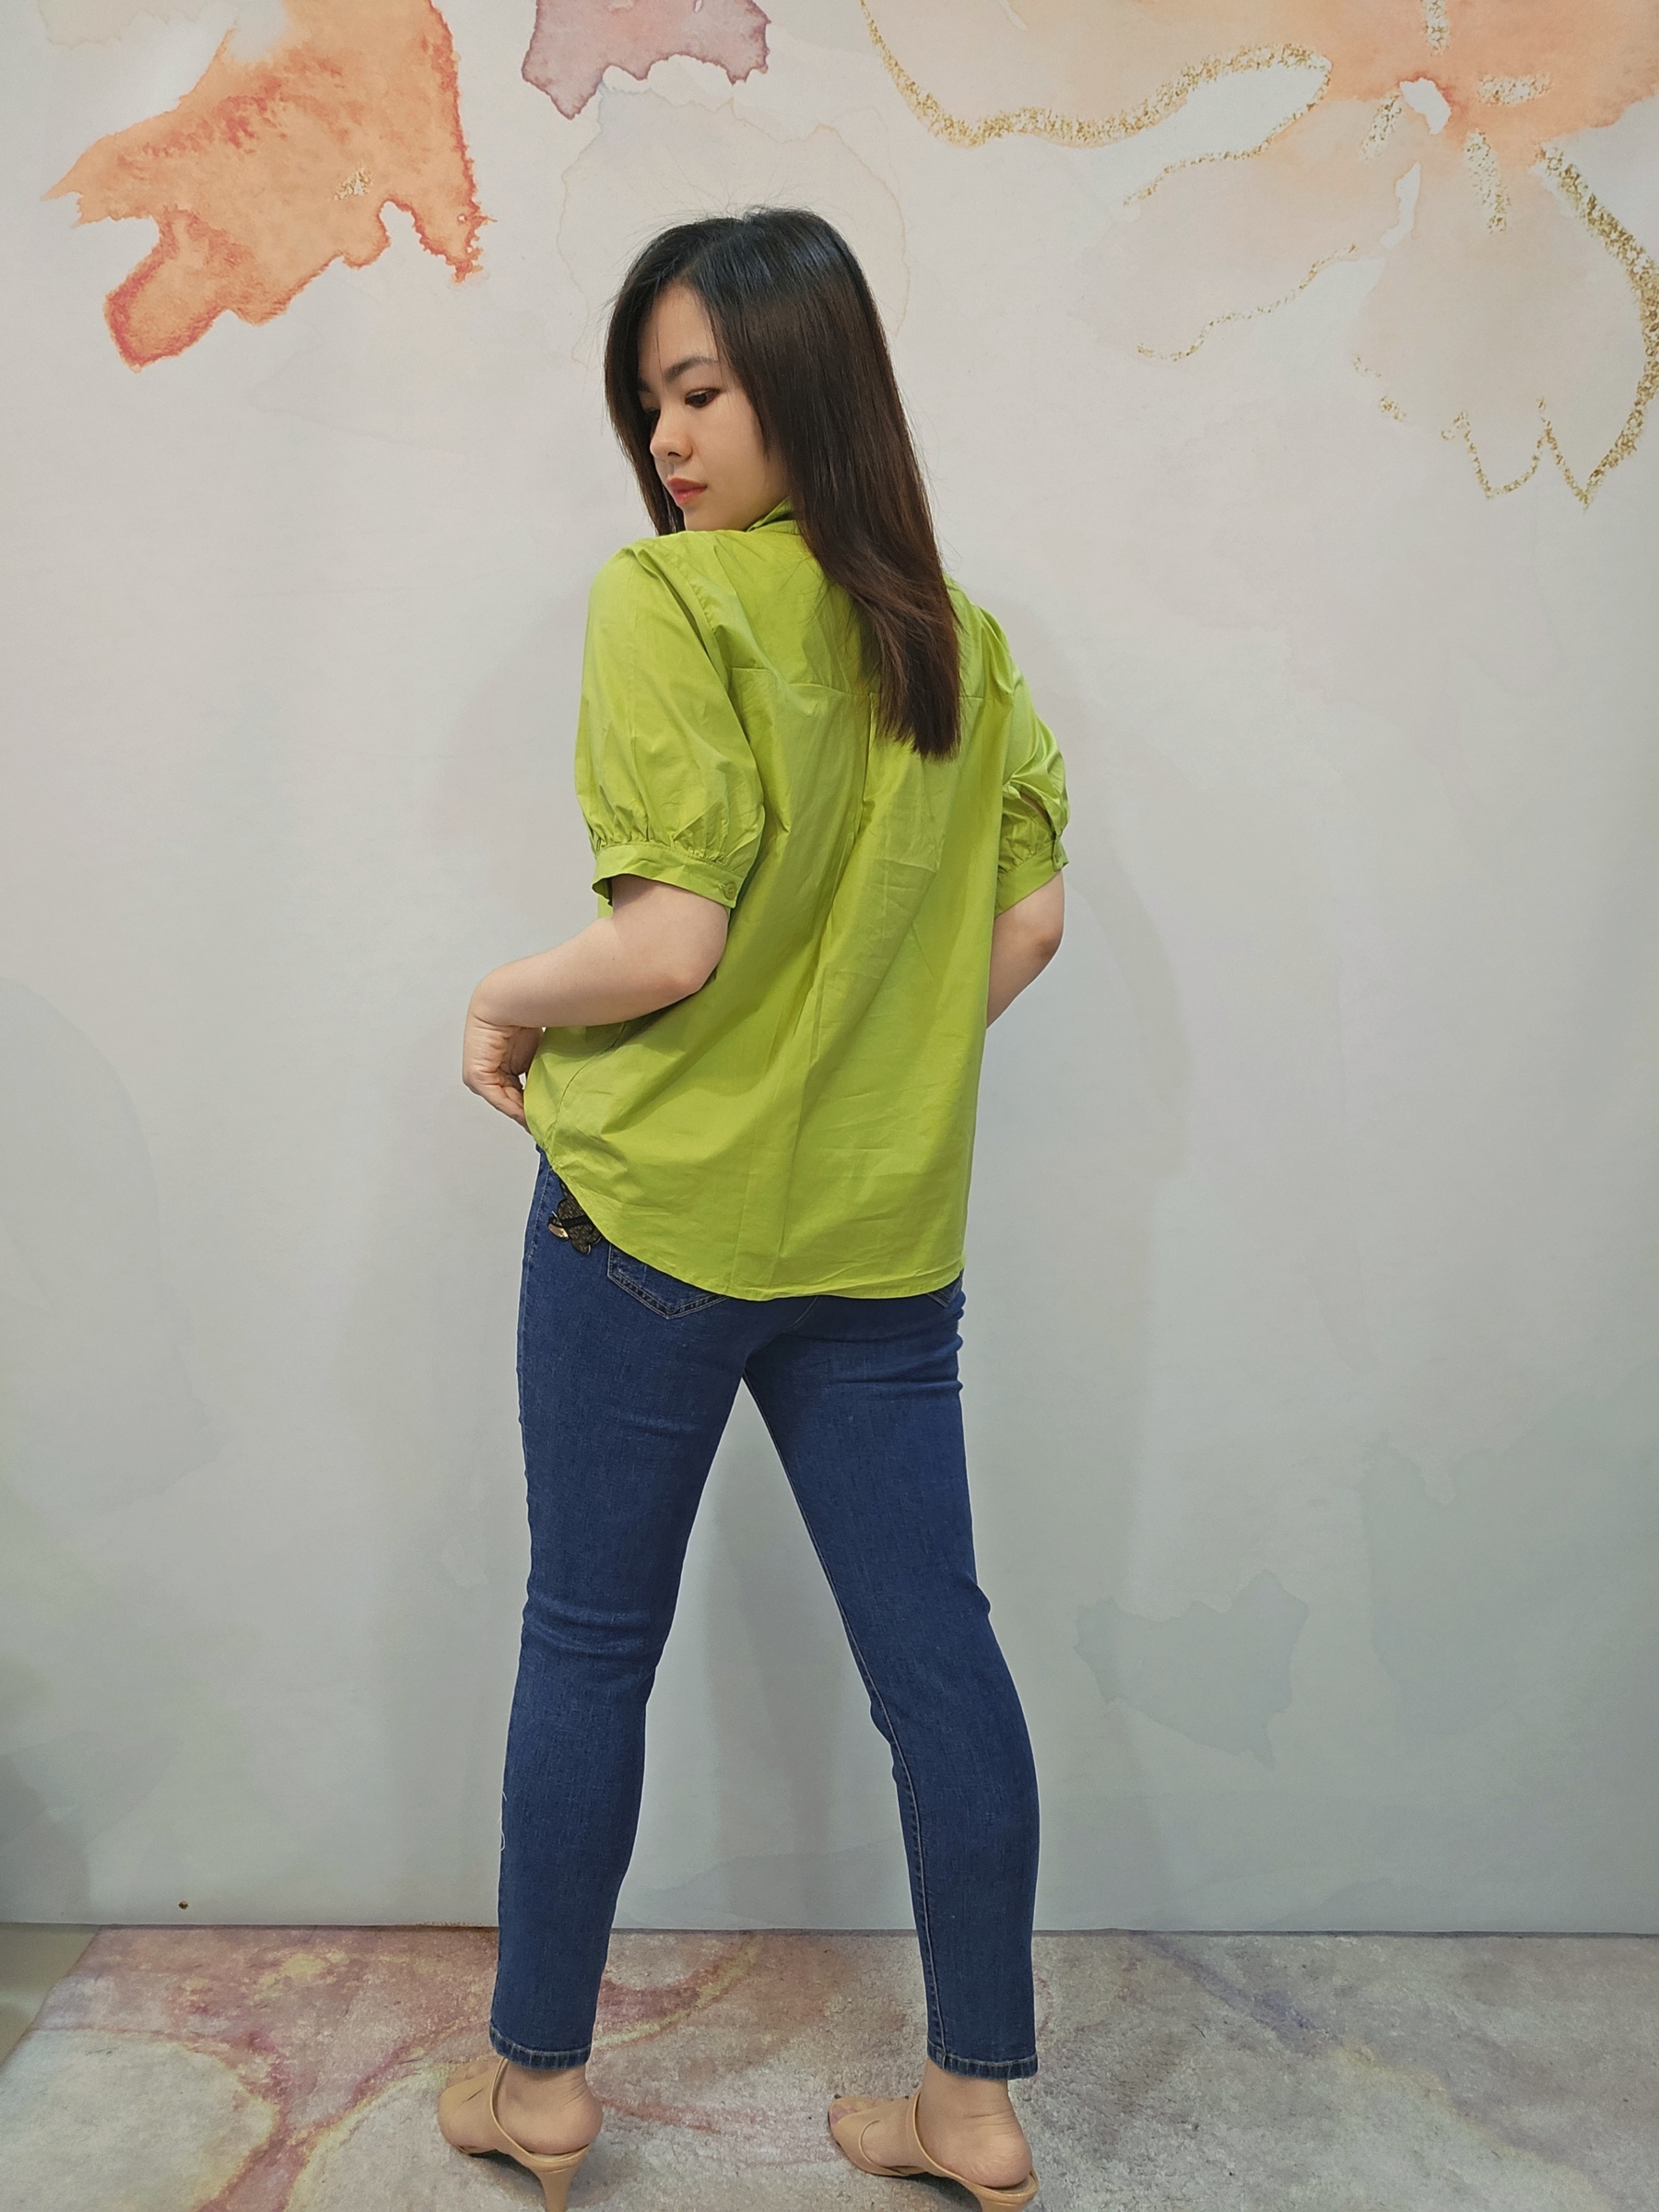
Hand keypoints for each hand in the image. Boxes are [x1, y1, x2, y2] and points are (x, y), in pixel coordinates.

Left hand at [462, 997, 540, 1124]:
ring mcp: (481, 1073)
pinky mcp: (476, 1076)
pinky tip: (530, 1115)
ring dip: (522, 1112)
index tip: (551, 1114)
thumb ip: (543, 1071)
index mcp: (504, 1060)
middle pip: (513, 1097)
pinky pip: (497, 1097)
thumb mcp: (538, 1050)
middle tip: (547, 1122)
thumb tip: (557, 1090)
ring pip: (505, 1100)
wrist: (509, 1000)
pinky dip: (514, 1108)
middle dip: (529, 1110)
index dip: (535, 1103)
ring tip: (541, 1122)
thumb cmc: (526, 1014)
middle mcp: (491, 1067)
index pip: (520, 1089)